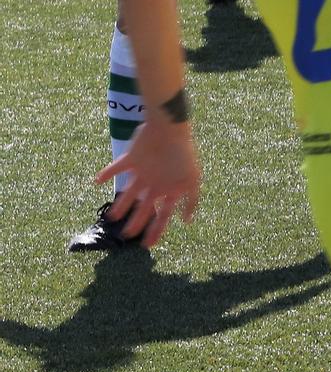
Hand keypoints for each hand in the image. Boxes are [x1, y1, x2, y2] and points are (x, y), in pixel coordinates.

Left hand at [97, 119, 201, 247]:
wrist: (169, 127)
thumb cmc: (182, 152)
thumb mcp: (193, 179)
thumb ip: (191, 199)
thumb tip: (187, 220)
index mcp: (170, 188)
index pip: (163, 213)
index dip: (156, 229)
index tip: (148, 245)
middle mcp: (156, 182)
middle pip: (144, 207)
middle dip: (137, 223)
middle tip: (127, 236)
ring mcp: (144, 171)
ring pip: (129, 192)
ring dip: (120, 205)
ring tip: (110, 217)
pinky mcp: (132, 158)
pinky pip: (117, 167)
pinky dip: (106, 173)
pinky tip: (97, 181)